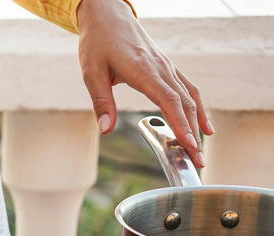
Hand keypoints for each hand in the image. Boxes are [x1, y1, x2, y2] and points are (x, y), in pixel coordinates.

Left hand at [76, 0, 212, 166]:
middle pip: (184, 104)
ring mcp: (167, 67)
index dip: (181, 124)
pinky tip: (201, 124)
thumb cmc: (98, 43)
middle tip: (197, 161)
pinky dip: (196, 107)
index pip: (169, 101)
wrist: (108, 17)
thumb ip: (101, 101)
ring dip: (198, 123)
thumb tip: (105, 129)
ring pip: (189, 96)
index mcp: (143, 71)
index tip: (188, 145)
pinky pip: (187, 88)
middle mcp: (161, 69)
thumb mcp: (91, 73)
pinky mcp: (167, 67)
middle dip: (192, 134)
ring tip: (201, 147)